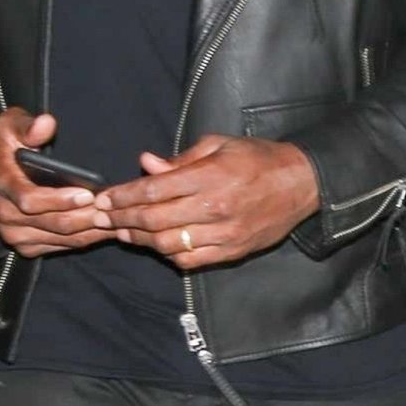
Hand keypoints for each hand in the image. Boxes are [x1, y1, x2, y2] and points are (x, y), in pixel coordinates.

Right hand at [0, 108, 112, 257]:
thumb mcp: (8, 126)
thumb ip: (27, 125)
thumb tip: (47, 124)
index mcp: (0, 183)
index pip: (29, 199)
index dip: (59, 200)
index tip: (88, 193)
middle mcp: (5, 214)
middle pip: (52, 223)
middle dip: (87, 216)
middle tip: (115, 206)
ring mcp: (14, 234)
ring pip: (62, 238)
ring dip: (92, 230)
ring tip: (119, 217)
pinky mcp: (26, 246)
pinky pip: (62, 247)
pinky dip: (87, 238)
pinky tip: (108, 228)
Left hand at [95, 136, 320, 270]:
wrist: (302, 184)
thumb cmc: (259, 159)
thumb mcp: (220, 145)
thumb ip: (181, 158)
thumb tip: (146, 163)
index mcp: (211, 177)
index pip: (154, 190)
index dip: (123, 195)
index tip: (104, 197)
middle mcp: (215, 208)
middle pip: (153, 220)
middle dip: (121, 218)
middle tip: (103, 215)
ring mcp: (224, 234)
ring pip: (167, 244)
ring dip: (139, 239)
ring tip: (123, 231)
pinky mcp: (232, 252)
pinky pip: (190, 260)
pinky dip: (167, 254)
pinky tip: (156, 244)